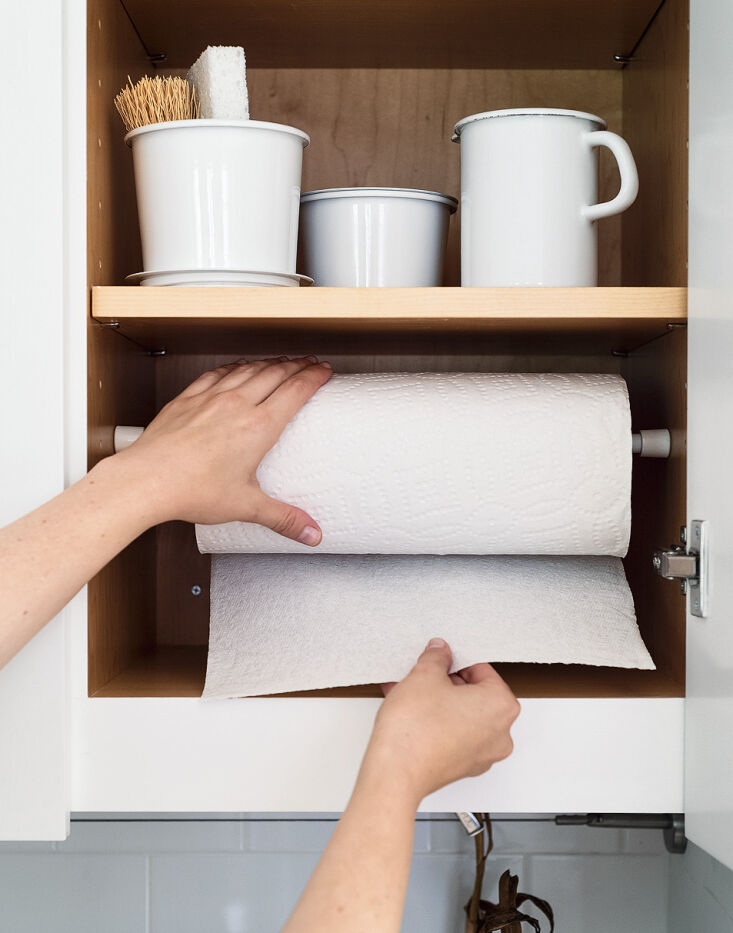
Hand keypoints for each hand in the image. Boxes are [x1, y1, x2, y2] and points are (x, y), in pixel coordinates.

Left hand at [104, 356, 332, 541]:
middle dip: (297, 365)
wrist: (146, 480)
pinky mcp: (188, 399)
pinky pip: (216, 374)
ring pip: (247, 370)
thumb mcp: (245, 506)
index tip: (324, 371)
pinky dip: (233, 367)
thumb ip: (282, 518)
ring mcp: (210, 398)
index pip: (295, 391)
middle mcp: (237, 405)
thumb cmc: (191, 490)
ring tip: (280, 362)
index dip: (314, 377)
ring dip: (268, 363)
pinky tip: (236, 368)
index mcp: (258, 427)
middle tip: (309, 362)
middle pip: (275, 374)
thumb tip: (310, 533)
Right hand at [363, 639, 519, 802]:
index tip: (441, 660)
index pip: (483, 671)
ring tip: (409, 691)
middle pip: (474, 695)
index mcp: (501, 706)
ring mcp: (482, 755)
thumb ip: (436, 657)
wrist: (395, 773)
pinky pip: (453, 735)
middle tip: (424, 675)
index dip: (457, 661)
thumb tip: (440, 652)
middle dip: (446, 683)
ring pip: (462, 716)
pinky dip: (435, 722)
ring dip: (437, 701)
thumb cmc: (416, 730)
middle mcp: (500, 734)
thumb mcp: (425, 675)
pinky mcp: (461, 767)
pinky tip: (409, 712)